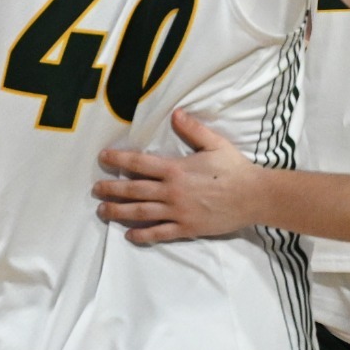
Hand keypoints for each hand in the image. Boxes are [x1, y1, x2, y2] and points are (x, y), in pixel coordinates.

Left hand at [93, 110, 260, 244]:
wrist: (253, 197)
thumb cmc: (234, 168)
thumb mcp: (215, 143)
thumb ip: (193, 129)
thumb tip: (175, 114)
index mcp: (176, 169)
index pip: (140, 163)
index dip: (119, 159)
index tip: (103, 158)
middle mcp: (172, 192)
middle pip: (134, 190)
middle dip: (112, 189)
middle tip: (96, 189)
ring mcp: (178, 212)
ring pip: (141, 213)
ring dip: (119, 212)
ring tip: (103, 211)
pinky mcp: (186, 228)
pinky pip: (159, 233)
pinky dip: (142, 235)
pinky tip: (129, 235)